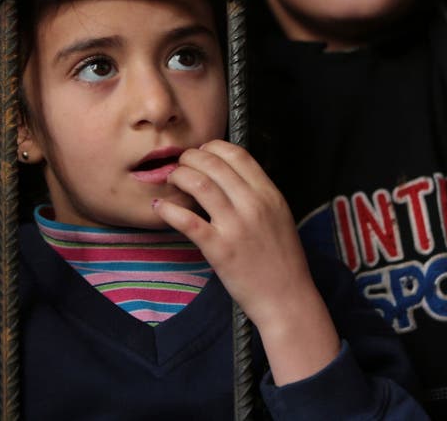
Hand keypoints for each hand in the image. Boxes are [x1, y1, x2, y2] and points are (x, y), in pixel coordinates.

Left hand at [153, 140, 340, 383]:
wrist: (287, 299)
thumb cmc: (282, 259)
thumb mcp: (279, 216)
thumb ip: (257, 194)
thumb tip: (227, 175)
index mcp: (269, 195)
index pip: (238, 155)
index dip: (214, 147)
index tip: (202, 151)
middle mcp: (253, 205)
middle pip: (213, 164)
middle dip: (190, 157)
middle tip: (181, 164)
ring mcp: (235, 226)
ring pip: (199, 184)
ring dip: (179, 176)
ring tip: (172, 180)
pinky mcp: (219, 249)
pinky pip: (187, 220)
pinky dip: (168, 209)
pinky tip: (159, 206)